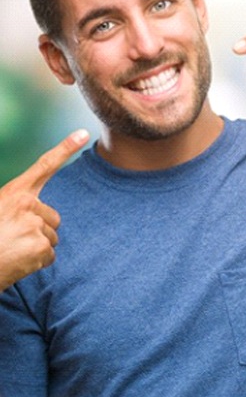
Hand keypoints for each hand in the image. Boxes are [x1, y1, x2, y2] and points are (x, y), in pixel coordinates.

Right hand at [0, 129, 89, 290]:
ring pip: (51, 237)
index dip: (65, 148)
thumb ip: (17, 206)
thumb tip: (33, 212)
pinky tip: (18, 263)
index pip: (45, 166)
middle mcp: (28, 205)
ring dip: (36, 246)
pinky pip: (50, 255)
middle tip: (13, 238)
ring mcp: (35, 225)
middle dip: (39, 229)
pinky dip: (36, 262)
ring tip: (12, 250)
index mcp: (14, 193)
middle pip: (53, 217)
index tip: (83, 134)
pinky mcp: (40, 246)